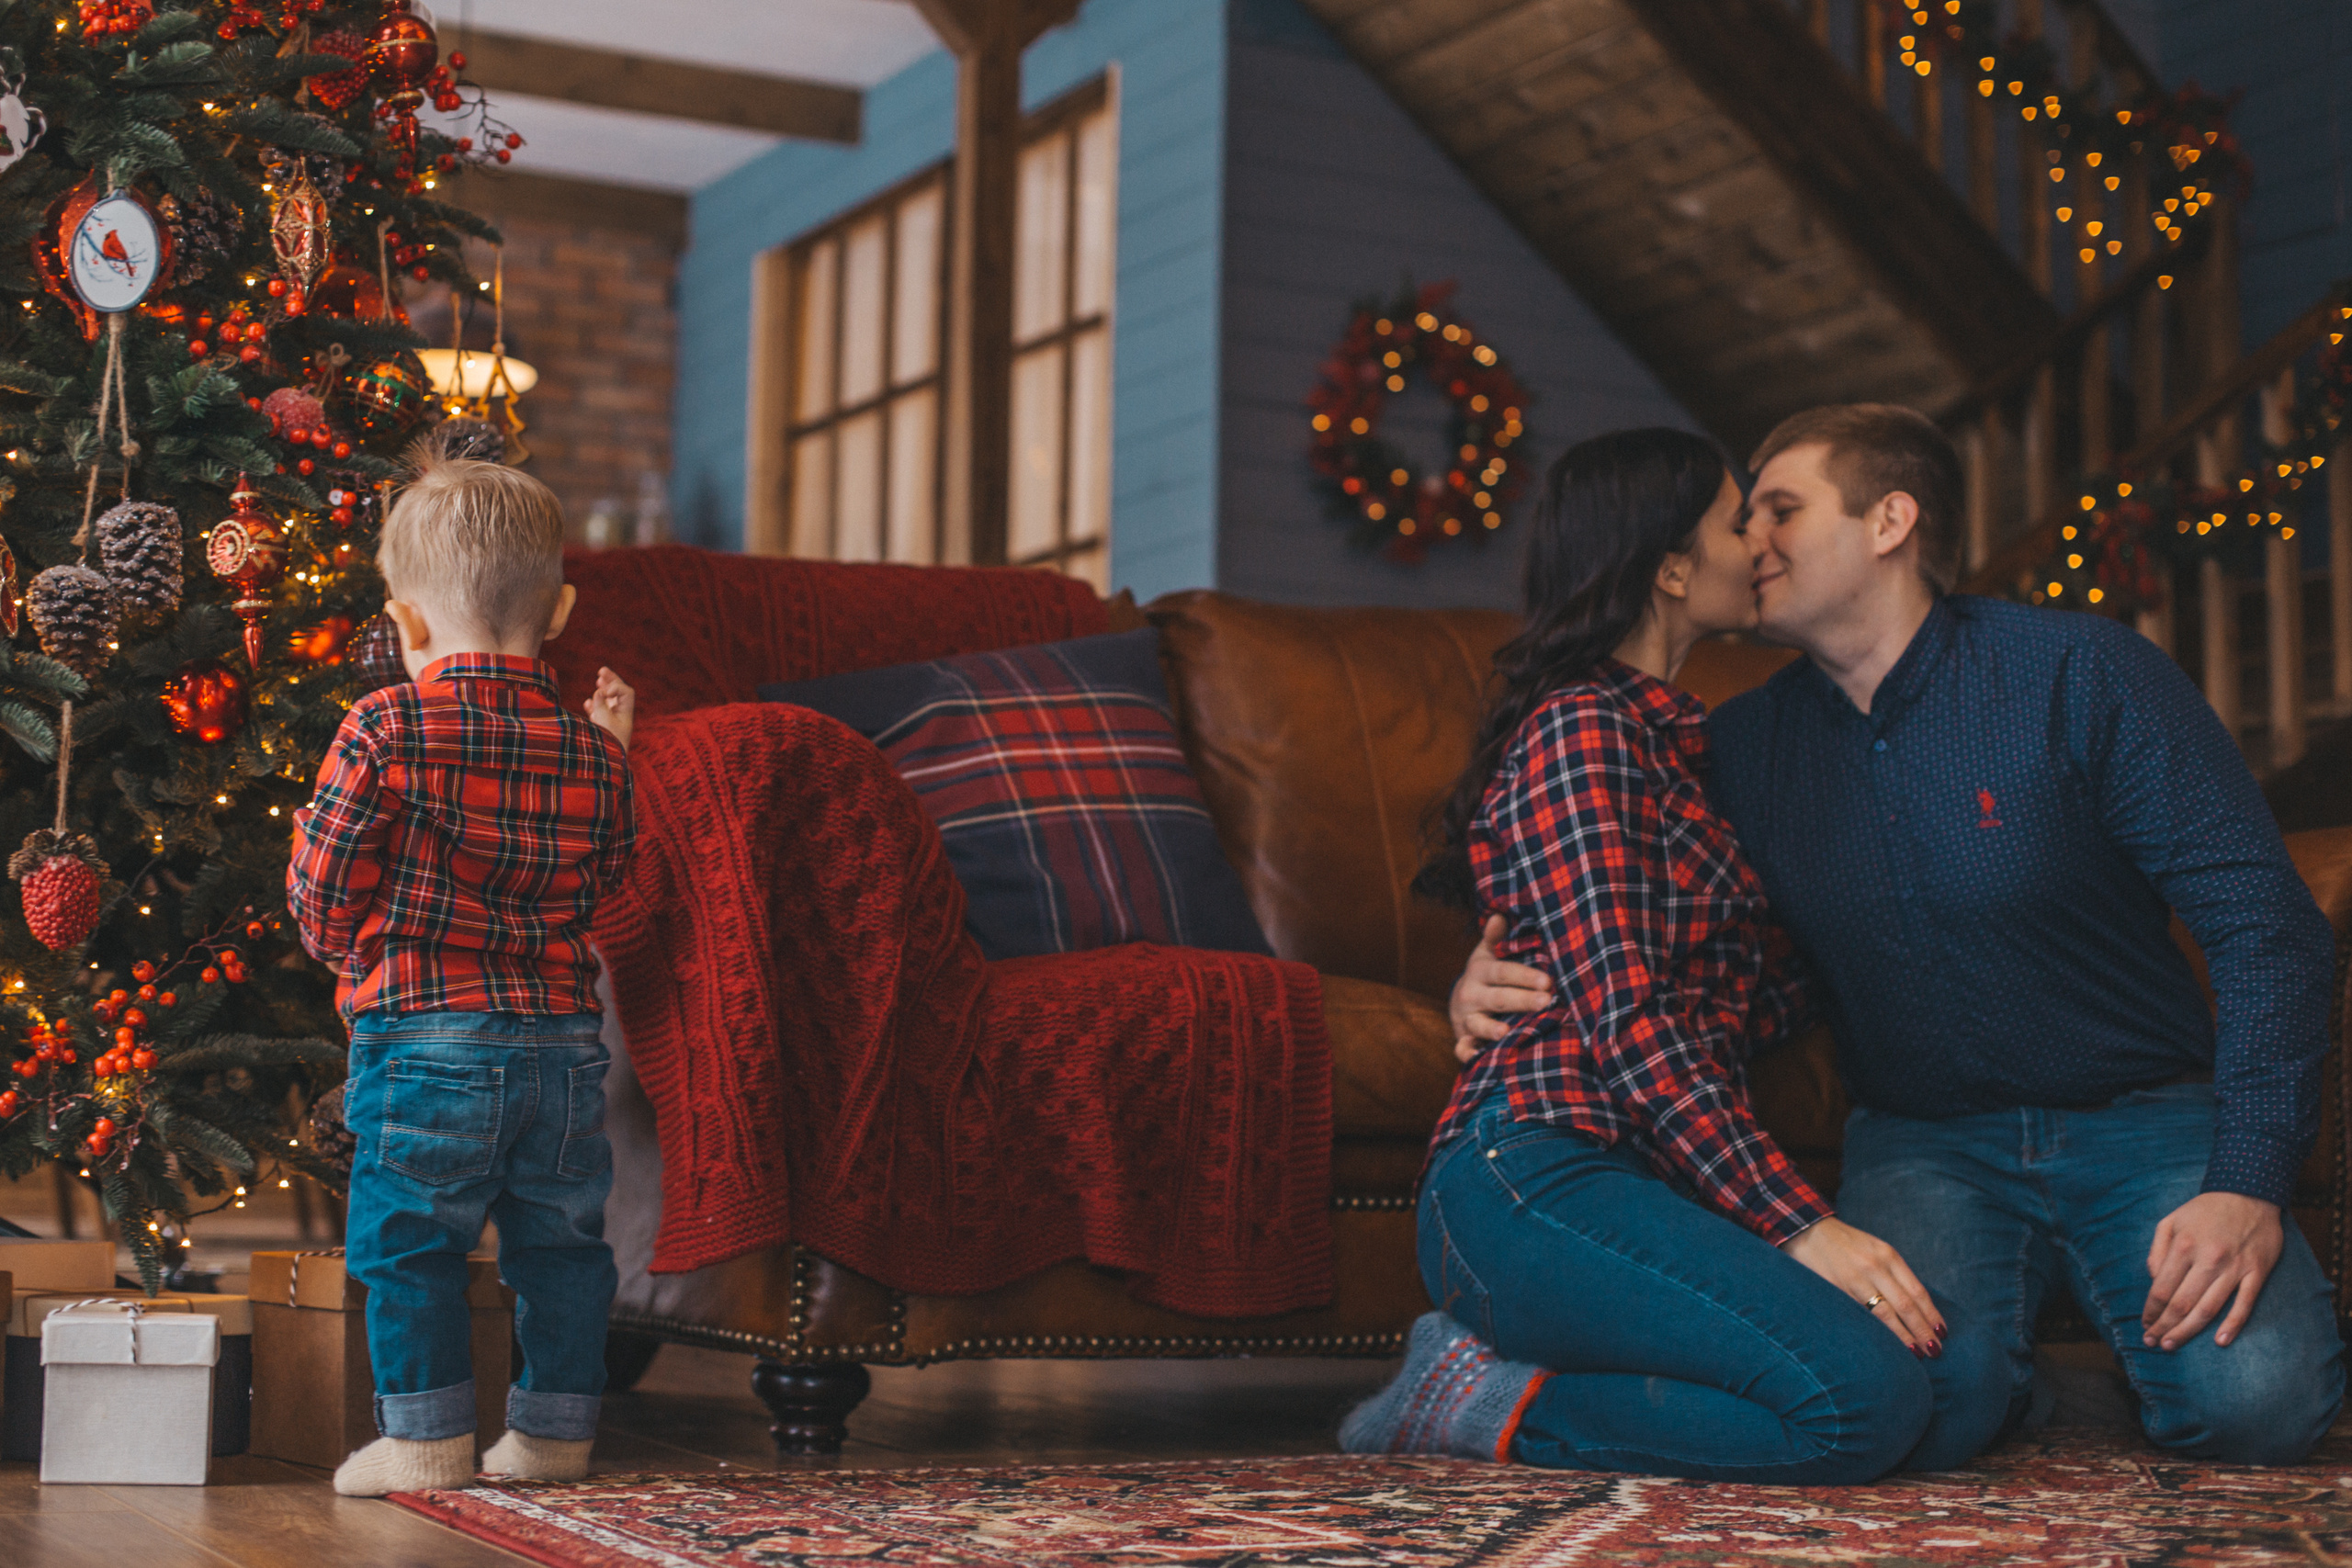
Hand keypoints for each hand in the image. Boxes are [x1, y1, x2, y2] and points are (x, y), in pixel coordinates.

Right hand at [586, 666, 634, 750]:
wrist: (606, 766)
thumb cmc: (607, 743)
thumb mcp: (603, 720)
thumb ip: (600, 704)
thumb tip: (599, 692)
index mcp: (625, 714)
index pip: (626, 692)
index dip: (615, 685)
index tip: (604, 690)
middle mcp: (621, 717)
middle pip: (619, 695)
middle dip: (610, 681)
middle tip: (602, 670)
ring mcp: (612, 724)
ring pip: (609, 704)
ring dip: (603, 692)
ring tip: (598, 681)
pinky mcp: (603, 732)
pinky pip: (600, 715)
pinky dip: (594, 707)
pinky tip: (587, 704)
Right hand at [1450, 915, 1552, 1064]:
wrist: (1462, 1000)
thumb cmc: (1487, 974)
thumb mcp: (1488, 953)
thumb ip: (1495, 938)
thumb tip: (1498, 916)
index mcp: (1480, 971)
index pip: (1503, 972)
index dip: (1525, 977)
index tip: (1548, 981)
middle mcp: (1471, 994)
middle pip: (1497, 998)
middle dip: (1522, 1001)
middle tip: (1546, 1001)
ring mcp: (1466, 1018)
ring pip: (1478, 1024)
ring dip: (1491, 1029)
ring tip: (1507, 1032)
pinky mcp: (1463, 1038)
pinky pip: (1462, 1048)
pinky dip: (1468, 1053)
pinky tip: (1477, 1057)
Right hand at [1781, 1217, 1945, 1354]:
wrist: (1805, 1229)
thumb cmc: (1844, 1243)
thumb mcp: (1874, 1249)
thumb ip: (1893, 1273)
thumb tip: (1915, 1306)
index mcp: (1888, 1255)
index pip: (1917, 1291)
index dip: (1931, 1315)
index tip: (1942, 1332)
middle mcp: (1875, 1266)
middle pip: (1906, 1305)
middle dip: (1922, 1330)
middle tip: (1935, 1350)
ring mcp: (1855, 1278)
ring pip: (1886, 1314)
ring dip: (1904, 1336)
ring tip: (1917, 1353)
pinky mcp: (1836, 1289)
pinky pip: (1862, 1315)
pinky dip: (1877, 1331)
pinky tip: (1885, 1343)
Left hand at [2142, 1192, 2282, 1350]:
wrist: (2249, 1194)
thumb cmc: (2205, 1211)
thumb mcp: (2171, 1221)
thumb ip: (2157, 1250)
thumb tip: (2152, 1280)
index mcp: (2184, 1246)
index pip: (2162, 1288)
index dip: (2151, 1311)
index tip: (2145, 1325)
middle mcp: (2208, 1259)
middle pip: (2182, 1303)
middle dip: (2164, 1327)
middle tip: (2153, 1343)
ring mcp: (2234, 1268)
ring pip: (2208, 1309)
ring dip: (2188, 1331)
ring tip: (2172, 1345)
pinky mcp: (2257, 1273)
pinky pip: (2244, 1304)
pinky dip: (2232, 1325)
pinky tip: (2220, 1341)